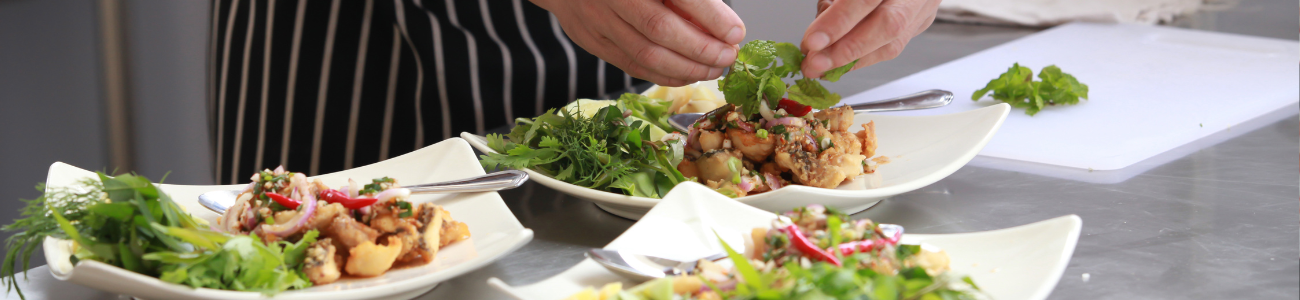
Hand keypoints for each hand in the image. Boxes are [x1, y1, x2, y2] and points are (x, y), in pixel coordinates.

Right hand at [534, 0, 744, 85]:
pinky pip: (631, 65)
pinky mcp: (591, 40)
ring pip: (646, 54)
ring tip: (713, 69)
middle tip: (728, 56)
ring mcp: (598, 18)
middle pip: (660, 29)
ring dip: (686, 68)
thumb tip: (725, 25)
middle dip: (701, 49)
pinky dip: (663, 74)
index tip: (735, 32)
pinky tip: (686, 75)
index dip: (711, 16)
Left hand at [799, 0, 939, 78]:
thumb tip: (816, 34)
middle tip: (814, 63)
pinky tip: (839, 62)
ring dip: (851, 60)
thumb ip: (836, 0)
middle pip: (889, 24)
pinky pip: (893, 46)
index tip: (812, 41)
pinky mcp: (922, 19)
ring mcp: (924, 5)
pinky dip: (862, 57)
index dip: (839, 22)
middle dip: (846, 50)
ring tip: (820, 66)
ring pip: (893, 42)